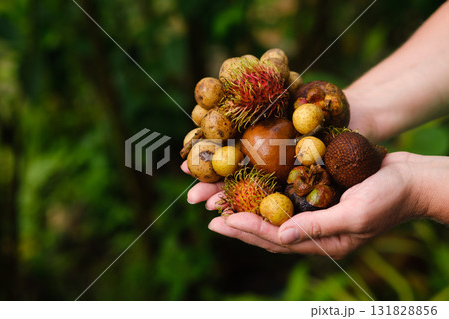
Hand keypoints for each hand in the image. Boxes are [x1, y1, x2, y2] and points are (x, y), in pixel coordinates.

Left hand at [182, 152, 447, 258]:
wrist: (411, 178)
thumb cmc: (388, 198)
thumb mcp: (355, 215)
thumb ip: (318, 227)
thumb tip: (281, 235)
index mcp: (321, 241)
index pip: (276, 239)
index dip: (249, 229)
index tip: (224, 219)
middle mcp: (313, 229)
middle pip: (267, 229)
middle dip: (239, 223)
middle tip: (210, 215)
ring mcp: (314, 212)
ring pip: (272, 213)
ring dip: (246, 208)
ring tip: (220, 203)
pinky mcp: (317, 194)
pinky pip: (285, 196)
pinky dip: (265, 192)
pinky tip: (251, 186)